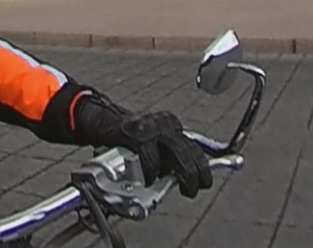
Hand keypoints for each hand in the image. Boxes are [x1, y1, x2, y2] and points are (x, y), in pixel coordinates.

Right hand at [74, 97, 212, 197]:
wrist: (107, 123)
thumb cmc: (133, 139)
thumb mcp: (157, 144)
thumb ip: (171, 159)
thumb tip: (184, 180)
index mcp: (173, 126)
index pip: (195, 148)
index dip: (203, 168)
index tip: (205, 181)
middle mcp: (165, 124)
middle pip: (187, 152)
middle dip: (191, 175)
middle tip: (190, 190)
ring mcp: (151, 128)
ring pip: (171, 156)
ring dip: (169, 176)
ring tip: (163, 184)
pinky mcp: (135, 135)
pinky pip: (149, 159)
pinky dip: (149, 173)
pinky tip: (146, 178)